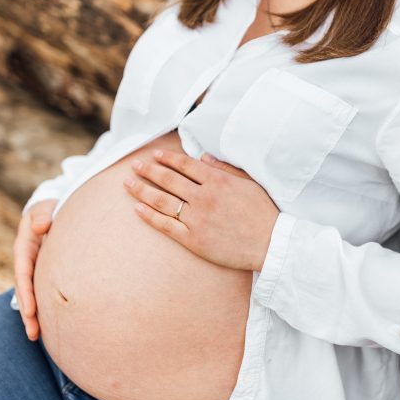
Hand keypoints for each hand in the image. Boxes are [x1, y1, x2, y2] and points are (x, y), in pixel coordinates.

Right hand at [12, 198, 57, 339]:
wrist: (53, 210)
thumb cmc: (48, 208)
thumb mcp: (43, 208)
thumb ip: (41, 216)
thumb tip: (41, 227)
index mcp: (24, 248)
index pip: (24, 273)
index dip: (26, 292)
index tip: (30, 310)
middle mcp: (27, 262)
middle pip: (25, 291)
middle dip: (28, 313)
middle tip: (33, 333)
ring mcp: (36, 269)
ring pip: (32, 295)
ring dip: (33, 316)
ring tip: (36, 337)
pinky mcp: (45, 274)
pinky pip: (43, 293)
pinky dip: (45, 308)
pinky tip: (49, 326)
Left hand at [123, 149, 278, 270]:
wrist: (271, 244)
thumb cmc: (263, 212)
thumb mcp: (248, 183)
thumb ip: (224, 168)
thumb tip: (203, 157)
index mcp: (217, 181)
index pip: (185, 165)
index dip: (166, 159)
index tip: (153, 155)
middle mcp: (204, 197)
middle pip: (168, 180)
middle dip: (148, 171)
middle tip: (134, 166)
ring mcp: (197, 219)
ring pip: (162, 201)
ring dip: (142, 190)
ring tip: (128, 183)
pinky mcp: (193, 240)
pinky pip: (166, 225)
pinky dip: (149, 216)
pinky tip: (137, 208)